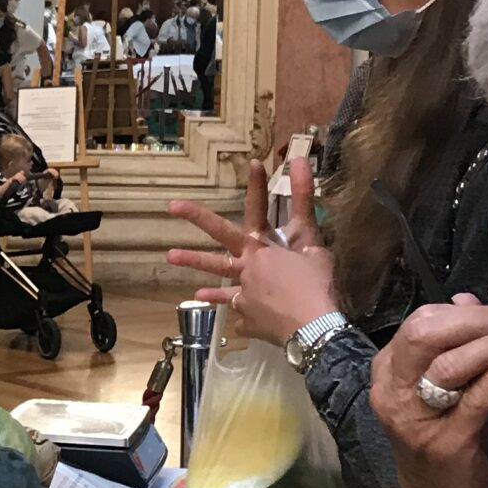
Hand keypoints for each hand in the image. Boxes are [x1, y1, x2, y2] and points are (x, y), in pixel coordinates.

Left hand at [167, 158, 338, 344]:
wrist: (314, 328)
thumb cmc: (317, 284)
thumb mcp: (313, 241)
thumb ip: (303, 200)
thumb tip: (299, 159)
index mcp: (262, 247)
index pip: (258, 208)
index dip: (257, 186)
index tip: (253, 164)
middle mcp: (246, 267)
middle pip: (220, 238)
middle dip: (198, 218)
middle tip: (171, 205)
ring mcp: (242, 293)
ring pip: (217, 279)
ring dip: (196, 265)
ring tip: (170, 257)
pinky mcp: (246, 319)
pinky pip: (239, 314)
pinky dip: (239, 313)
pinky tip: (237, 316)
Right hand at [372, 297, 487, 461]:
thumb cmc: (442, 440)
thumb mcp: (440, 390)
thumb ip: (450, 346)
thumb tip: (466, 300)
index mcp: (387, 373)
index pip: (418, 324)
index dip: (461, 312)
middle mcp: (392, 393)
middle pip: (424, 335)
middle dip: (473, 321)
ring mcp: (415, 420)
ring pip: (449, 366)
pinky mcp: (446, 443)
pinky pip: (477, 398)